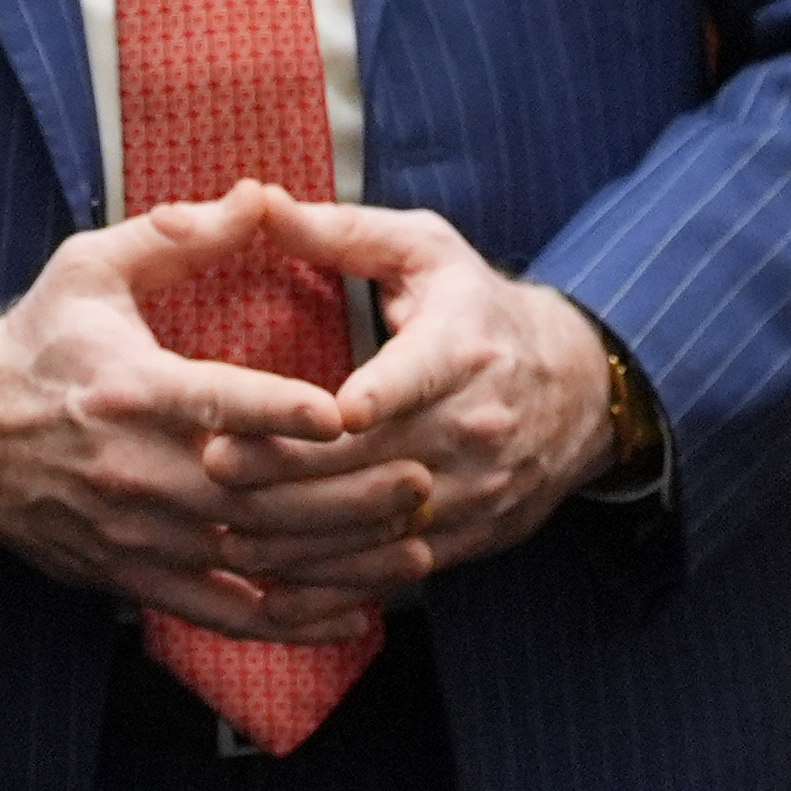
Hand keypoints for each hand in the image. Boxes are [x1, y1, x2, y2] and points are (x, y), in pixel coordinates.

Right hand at [0, 191, 374, 641]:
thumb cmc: (37, 344)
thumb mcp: (90, 269)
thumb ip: (179, 235)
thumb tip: (262, 196)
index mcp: (130, 389)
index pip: (216, 404)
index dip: (280, 411)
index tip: (344, 412)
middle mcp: (136, 472)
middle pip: (254, 495)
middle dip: (345, 495)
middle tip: (422, 481)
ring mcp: (138, 535)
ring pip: (252, 560)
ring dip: (338, 561)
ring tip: (415, 547)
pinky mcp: (135, 576)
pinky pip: (223, 612)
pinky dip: (290, 623)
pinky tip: (353, 616)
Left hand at [191, 194, 624, 602]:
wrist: (579, 388)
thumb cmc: (477, 308)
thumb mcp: (424, 251)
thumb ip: (340, 232)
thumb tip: (259, 202)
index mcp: (463, 346)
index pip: (416, 376)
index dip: (376, 396)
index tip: (327, 411)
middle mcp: (476, 423)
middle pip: (375, 460)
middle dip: (290, 469)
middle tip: (211, 465)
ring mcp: (476, 488)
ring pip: (379, 526)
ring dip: (298, 537)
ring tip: (224, 530)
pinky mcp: (470, 536)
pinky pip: (395, 571)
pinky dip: (335, 585)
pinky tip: (275, 588)